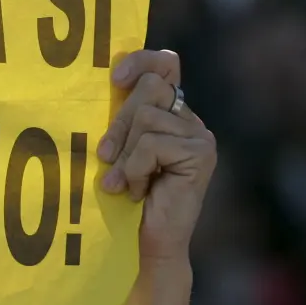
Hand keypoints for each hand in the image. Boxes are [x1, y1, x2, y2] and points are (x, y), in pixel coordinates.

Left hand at [96, 50, 216, 261]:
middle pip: (149, 88)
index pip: (164, 64)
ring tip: (125, 183)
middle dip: (118, 123)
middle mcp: (189, 119)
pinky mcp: (201, 153)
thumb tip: (106, 84)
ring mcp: (199, 135)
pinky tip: (140, 191)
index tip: (115, 79)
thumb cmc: (126, 197)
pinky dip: (136, 169)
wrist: (150, 244)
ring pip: (146, 117)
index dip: (141, 60)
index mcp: (170, 112)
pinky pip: (152, 144)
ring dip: (126, 154)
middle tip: (104, 157)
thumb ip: (120, 120)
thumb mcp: (118, 150)